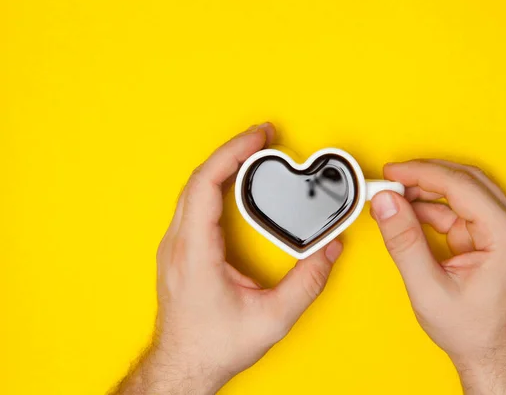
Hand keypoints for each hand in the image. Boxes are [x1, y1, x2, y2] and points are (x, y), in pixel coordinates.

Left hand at [111, 123, 343, 394]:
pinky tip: (234, 184)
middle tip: (263, 137)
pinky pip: (193, 204)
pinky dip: (216, 184)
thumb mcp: (272, 319)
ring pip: (193, 190)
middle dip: (233, 151)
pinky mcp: (179, 252)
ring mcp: (175, 247)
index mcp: (195, 252)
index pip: (206, 184)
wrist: (182, 367)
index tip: (259, 137)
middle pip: (199, 178)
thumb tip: (330, 251)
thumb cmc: (214, 346)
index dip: (233, 153)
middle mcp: (179, 244)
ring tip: (253, 153)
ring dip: (223, 166)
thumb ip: (307, 283)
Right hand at [370, 160, 505, 393]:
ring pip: (461, 192)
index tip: (392, 172)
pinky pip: (458, 209)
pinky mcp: (490, 236)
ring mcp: (503, 231)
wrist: (489, 353)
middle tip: (390, 181)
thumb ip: (404, 241)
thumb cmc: (471, 329)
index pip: (461, 185)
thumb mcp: (428, 288)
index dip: (421, 173)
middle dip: (423, 177)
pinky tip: (408, 214)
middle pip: (464, 181)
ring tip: (393, 200)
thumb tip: (386, 203)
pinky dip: (431, 209)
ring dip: (425, 192)